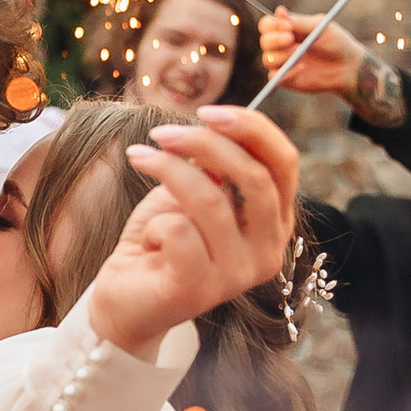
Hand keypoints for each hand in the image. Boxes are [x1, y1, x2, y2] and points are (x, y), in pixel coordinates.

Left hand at [86, 108, 298, 356]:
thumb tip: (217, 124)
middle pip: (255, 178)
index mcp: (275, 223)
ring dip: (167, 169)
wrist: (125, 299)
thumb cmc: (162, 240)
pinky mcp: (198, 290)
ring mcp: (236, 276)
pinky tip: (147, 237)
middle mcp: (267, 252)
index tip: (207, 111)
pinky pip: (179, 232)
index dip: (251, 127)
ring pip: (211, 200)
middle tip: (162, 133)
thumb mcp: (194, 192)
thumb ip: (216, 165)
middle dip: (206, 143)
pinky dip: (155, 222)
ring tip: (138, 158)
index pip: (284, 163)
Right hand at [255, 12, 359, 99]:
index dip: (272, 25)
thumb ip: (299, 22)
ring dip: (281, 56)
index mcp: (286, 29)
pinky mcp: (286, 79)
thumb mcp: (319, 27)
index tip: (287, 27)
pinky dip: (286, 72)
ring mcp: (283, 63)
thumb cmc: (336, 42)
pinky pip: (274, 76)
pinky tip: (302, 68)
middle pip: (264, 41)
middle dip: (275, 40)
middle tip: (290, 39)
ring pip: (267, 59)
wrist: (348, 66)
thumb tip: (279, 11)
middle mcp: (281, 46)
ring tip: (301, 54)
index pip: (266, 25)